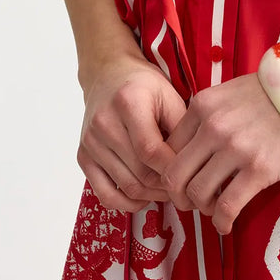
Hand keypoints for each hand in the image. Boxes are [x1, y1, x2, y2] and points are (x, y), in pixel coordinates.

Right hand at [78, 53, 187, 212]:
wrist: (108, 75)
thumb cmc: (144, 86)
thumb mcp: (170, 97)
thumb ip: (182, 130)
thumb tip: (195, 168)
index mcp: (128, 103)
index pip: (152, 151)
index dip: (175, 171)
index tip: (193, 176)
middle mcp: (104, 123)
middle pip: (140, 173)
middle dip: (168, 187)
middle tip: (186, 189)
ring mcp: (90, 142)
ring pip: (126, 187)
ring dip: (152, 196)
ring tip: (170, 191)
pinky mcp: (83, 156)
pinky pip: (103, 193)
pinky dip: (126, 203)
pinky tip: (144, 198)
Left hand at [145, 66, 279, 235]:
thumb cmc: (276, 93)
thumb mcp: (232, 92)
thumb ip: (209, 114)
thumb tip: (194, 145)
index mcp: (203, 106)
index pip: (168, 147)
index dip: (171, 170)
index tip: (182, 181)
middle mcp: (213, 126)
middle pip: (174, 175)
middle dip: (177, 196)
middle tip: (189, 203)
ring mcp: (235, 148)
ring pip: (197, 193)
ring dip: (201, 209)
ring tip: (213, 210)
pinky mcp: (259, 169)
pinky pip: (227, 206)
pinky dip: (221, 222)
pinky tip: (225, 225)